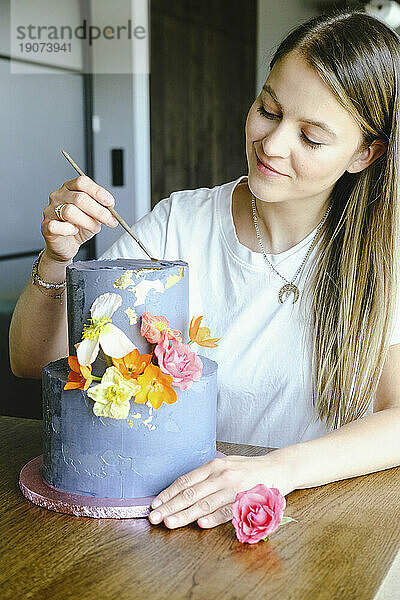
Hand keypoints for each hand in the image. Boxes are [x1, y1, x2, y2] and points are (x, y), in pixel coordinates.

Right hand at [41, 175, 117, 263]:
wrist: (66, 245)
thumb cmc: (78, 228)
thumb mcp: (93, 217)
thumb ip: (101, 211)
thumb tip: (111, 212)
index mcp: (69, 189)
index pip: (82, 182)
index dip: (97, 191)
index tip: (110, 202)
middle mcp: (58, 197)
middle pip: (79, 198)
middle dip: (98, 210)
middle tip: (109, 220)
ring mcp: (50, 211)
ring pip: (70, 211)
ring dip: (87, 221)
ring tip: (94, 228)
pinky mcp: (46, 226)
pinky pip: (57, 226)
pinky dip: (69, 229)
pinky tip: (74, 231)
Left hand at [148, 453, 290, 529]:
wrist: (279, 468)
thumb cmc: (249, 468)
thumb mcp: (226, 465)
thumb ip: (207, 476)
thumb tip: (183, 490)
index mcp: (214, 466)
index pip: (185, 481)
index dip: (168, 493)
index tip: (155, 504)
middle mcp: (221, 475)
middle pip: (190, 493)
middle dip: (170, 506)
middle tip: (154, 518)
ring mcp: (234, 488)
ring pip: (204, 504)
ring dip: (185, 515)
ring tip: (170, 523)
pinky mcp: (246, 500)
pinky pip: (227, 512)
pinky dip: (213, 519)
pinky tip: (200, 524)